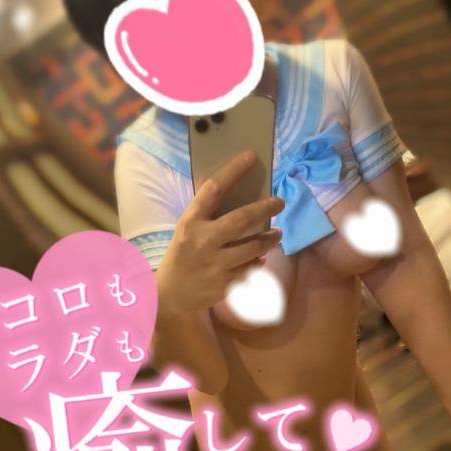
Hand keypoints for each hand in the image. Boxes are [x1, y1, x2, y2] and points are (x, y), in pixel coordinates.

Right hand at [157, 150, 284, 314]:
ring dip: (271, 238)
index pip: (214, 189)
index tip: (251, 156)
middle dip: (266, 207)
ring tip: (277, 233)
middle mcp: (203, 241)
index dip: (234, 170)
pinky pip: (252, 269)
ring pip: (255, 247)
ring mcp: (215, 265)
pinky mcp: (225, 284)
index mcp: (190, 222)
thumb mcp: (187, 229)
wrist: (170, 294)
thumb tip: (247, 198)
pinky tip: (260, 257)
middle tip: (280, 202)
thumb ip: (209, 215)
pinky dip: (259, 261)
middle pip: (242, 219)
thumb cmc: (183, 254)